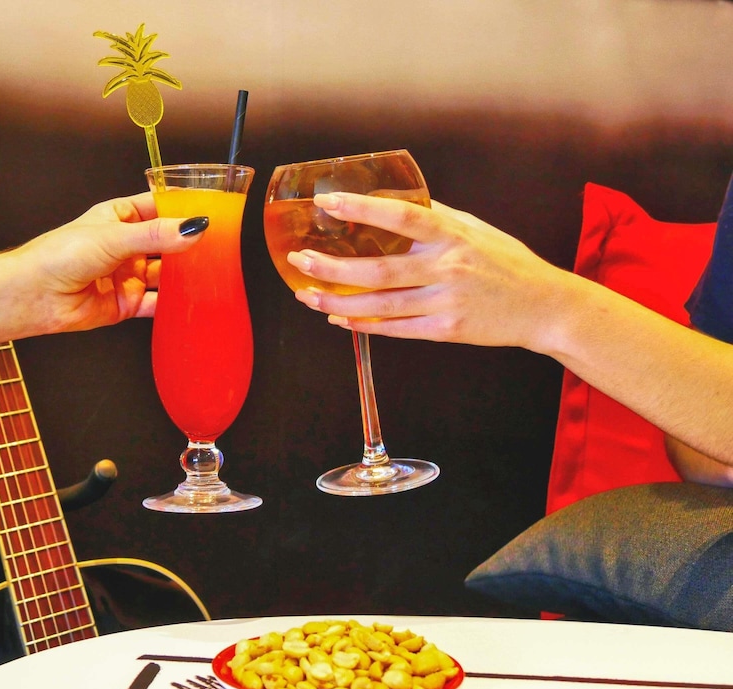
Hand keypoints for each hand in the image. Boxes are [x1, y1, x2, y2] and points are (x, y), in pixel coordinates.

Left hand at [12, 192, 206, 331]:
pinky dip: (173, 304)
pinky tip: (190, 301)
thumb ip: (157, 235)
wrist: (35, 294)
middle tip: (220, 244)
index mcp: (119, 218)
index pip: (159, 207)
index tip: (212, 208)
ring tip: (211, 273)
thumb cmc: (60, 254)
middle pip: (167, 242)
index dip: (183, 207)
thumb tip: (194, 229)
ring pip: (165, 275)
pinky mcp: (127, 304)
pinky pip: (156, 303)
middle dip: (189, 244)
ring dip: (184, 275)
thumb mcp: (114, 236)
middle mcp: (125, 246)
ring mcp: (127, 276)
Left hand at [286, 192, 569, 349]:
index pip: (402, 215)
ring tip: (307, 296)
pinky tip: (339, 319)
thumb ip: (437, 217)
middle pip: (380, 269)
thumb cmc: (507, 263)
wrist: (544, 306)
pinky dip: (364, 325)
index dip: (363, 208)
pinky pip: (396, 329)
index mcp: (453, 234)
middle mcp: (448, 267)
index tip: (329, 202)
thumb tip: (397, 201)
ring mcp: (446, 301)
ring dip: (339, 302)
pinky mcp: (447, 330)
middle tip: (301, 261)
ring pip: (381, 304)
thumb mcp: (477, 229)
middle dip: (333, 268)